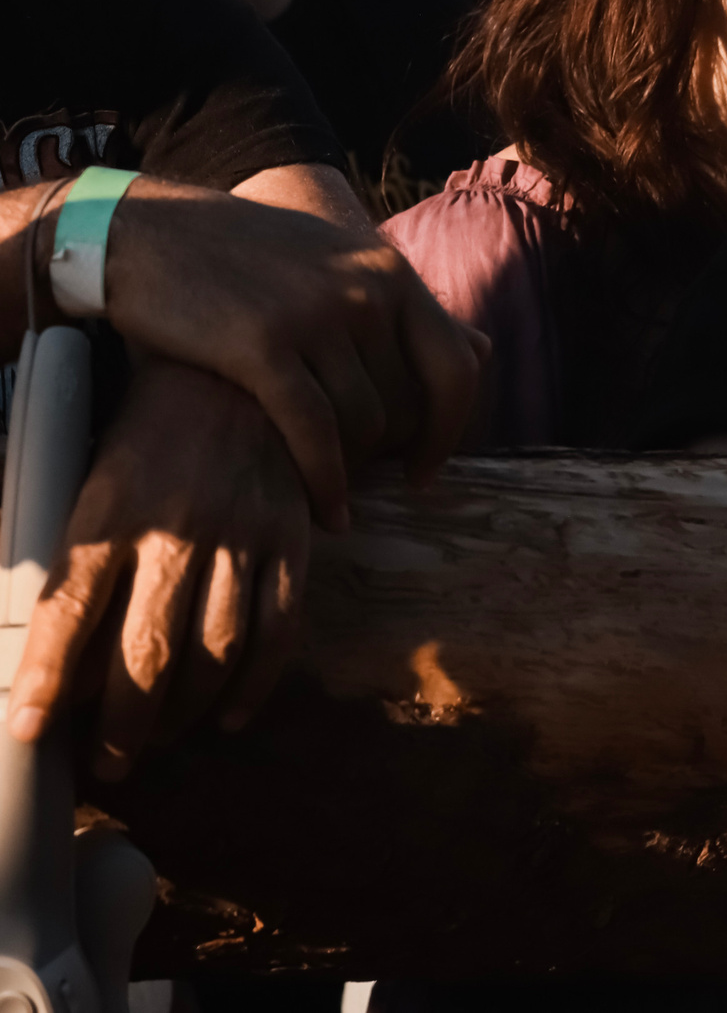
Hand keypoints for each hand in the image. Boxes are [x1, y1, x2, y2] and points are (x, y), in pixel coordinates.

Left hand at [7, 361, 310, 775]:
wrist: (236, 369)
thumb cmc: (150, 433)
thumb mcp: (93, 480)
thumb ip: (77, 559)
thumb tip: (57, 651)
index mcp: (110, 513)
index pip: (70, 613)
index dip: (47, 679)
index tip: (31, 731)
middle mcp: (174, 531)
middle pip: (146, 651)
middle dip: (121, 724)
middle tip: (107, 764)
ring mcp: (238, 537)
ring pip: (214, 651)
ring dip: (182, 714)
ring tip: (157, 742)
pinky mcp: (288, 538)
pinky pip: (278, 628)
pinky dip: (256, 684)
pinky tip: (231, 715)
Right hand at [88, 177, 484, 530]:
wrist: (145, 232)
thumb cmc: (243, 257)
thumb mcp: (338, 263)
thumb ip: (405, 309)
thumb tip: (486, 347)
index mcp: (391, 273)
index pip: (457, 366)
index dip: (452, 427)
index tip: (426, 467)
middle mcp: (366, 292)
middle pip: (408, 405)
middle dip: (388, 454)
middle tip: (360, 479)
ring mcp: (317, 316)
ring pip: (365, 424)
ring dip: (353, 469)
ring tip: (331, 487)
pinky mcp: (263, 346)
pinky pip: (316, 433)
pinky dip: (327, 482)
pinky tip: (326, 511)